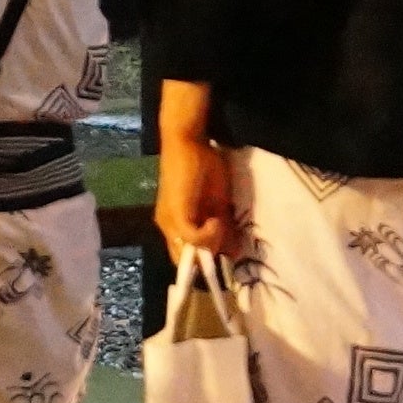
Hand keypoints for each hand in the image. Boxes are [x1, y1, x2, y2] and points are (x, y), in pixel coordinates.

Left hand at [157, 128, 243, 257]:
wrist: (187, 140)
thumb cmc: (202, 164)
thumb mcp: (217, 202)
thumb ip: (222, 226)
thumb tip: (234, 251)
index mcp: (176, 223)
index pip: (185, 257)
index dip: (204, 262)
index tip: (228, 256)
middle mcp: (168, 227)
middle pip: (184, 261)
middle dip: (207, 260)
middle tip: (227, 245)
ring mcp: (169, 222)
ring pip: (187, 254)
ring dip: (210, 245)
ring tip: (221, 226)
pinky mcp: (176, 215)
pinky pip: (192, 238)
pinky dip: (208, 235)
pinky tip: (217, 221)